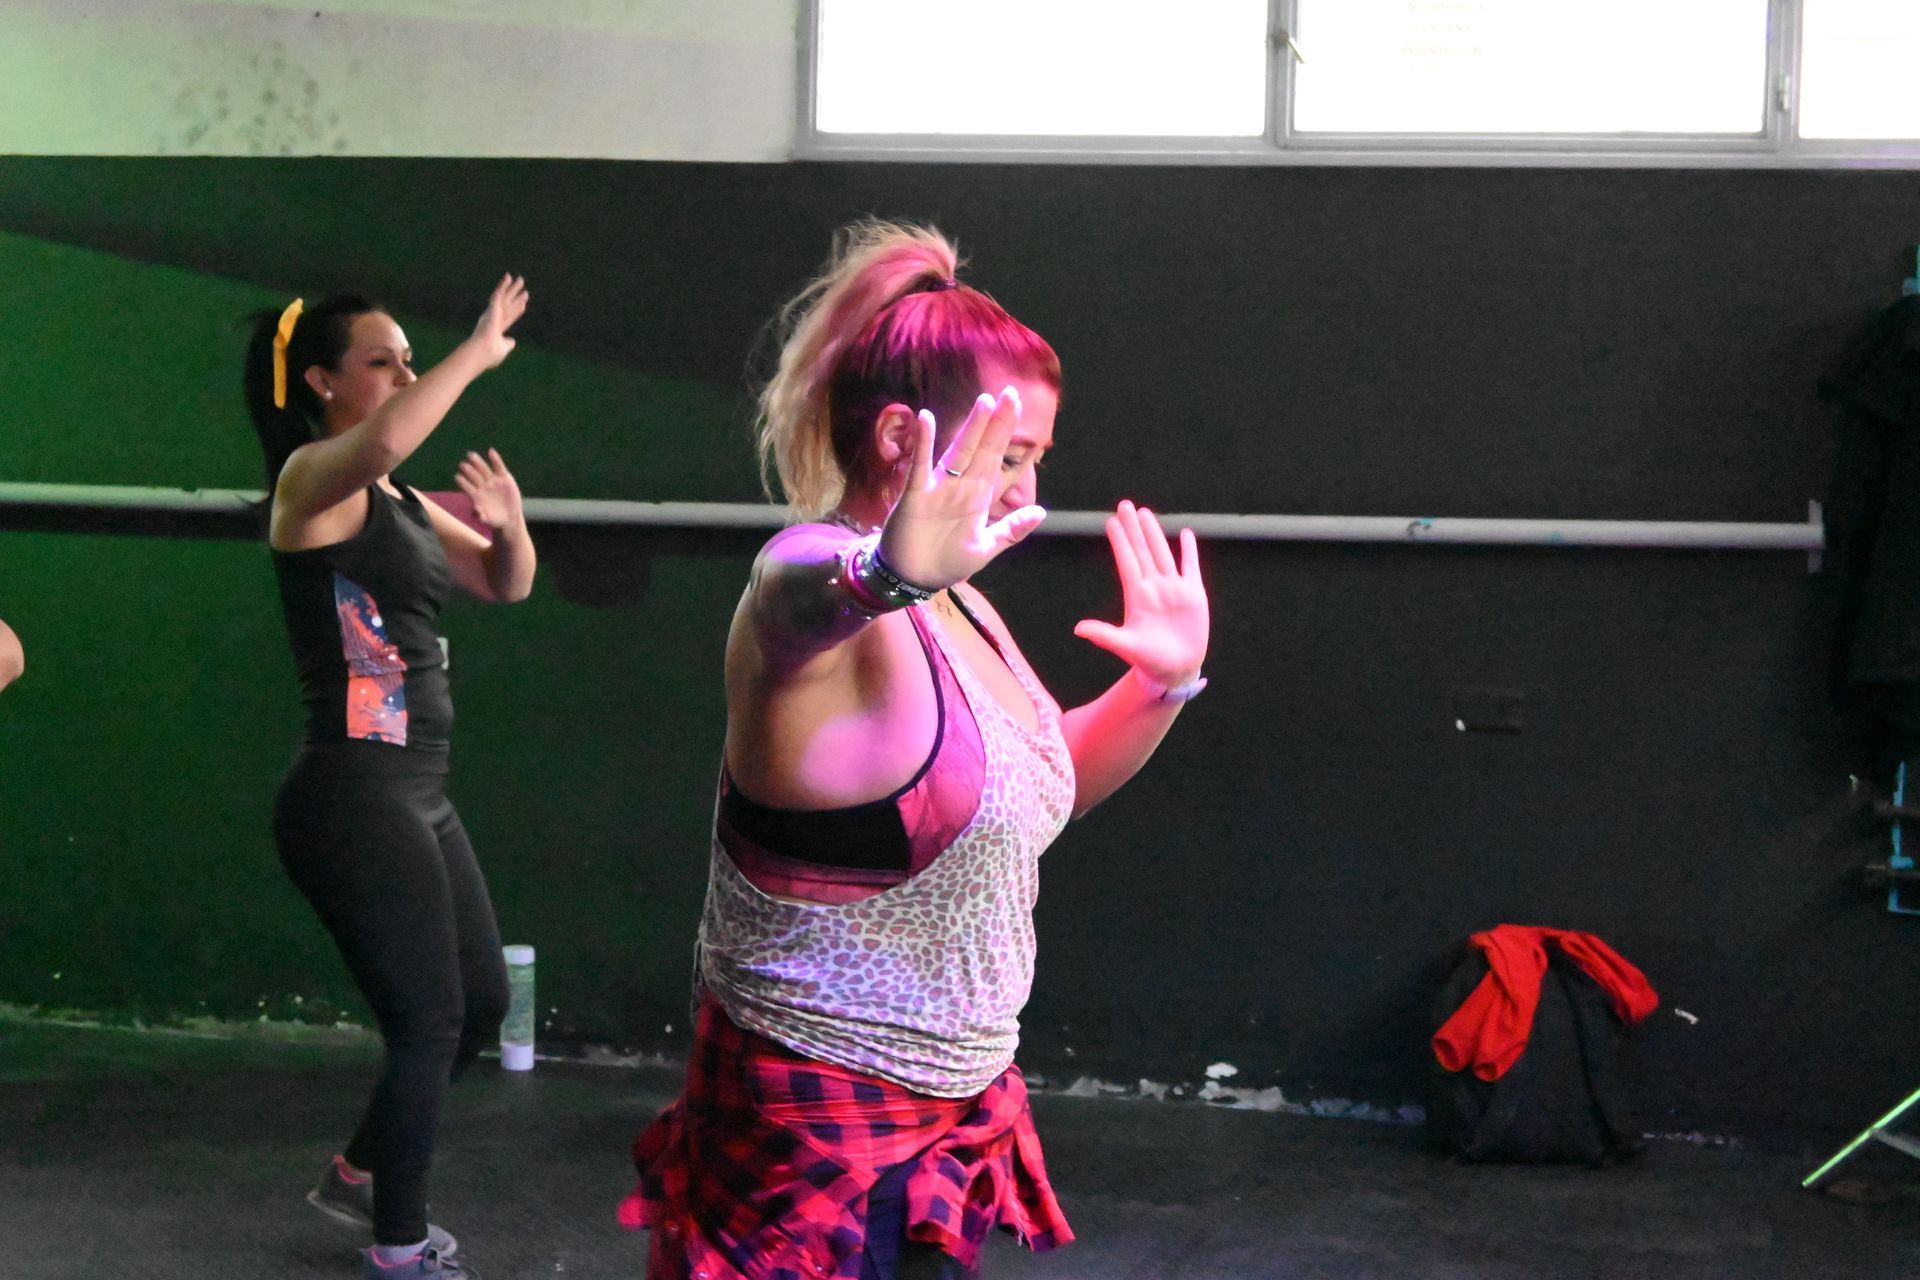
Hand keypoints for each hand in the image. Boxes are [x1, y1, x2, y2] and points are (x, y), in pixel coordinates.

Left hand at [455, 448, 523, 530]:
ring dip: (478, 462)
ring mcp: (494, 481)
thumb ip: (482, 516)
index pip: (468, 486)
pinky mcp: (504, 478)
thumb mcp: (489, 520)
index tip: (457, 476)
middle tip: (462, 464)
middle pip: (475, 475)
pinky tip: (491, 451)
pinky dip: (495, 459)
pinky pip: (499, 467)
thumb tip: (476, 511)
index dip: (463, 482)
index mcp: (477, 495)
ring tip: (471, 455)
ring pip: (484, 469)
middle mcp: (484, 486)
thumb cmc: (496, 519)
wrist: (510, 517)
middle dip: (468, 470)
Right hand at [468, 273, 527, 368]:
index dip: (516, 311)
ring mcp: (493, 312)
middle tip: (522, 288)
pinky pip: (499, 293)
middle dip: (515, 296)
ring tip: (520, 279)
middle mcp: (494, 318)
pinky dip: (504, 285)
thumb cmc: (491, 354)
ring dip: (513, 288)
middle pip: (508, 305)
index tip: (523, 304)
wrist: (483, 350)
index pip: (509, 317)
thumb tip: (512, 341)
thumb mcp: (502, 350)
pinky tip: (509, 277)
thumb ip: (507, 345)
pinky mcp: (493, 307)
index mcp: (495, 328)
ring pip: (505, 297)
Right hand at [877, 386, 1046, 588]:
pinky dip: (923, 444)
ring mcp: (938, 489)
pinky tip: (925, 419)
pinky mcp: (916, 496)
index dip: (1006, 433)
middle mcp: (960, 486)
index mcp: (978, 496)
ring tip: (984, 402)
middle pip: (982, 449)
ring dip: (971, 429)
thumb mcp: (985, 548)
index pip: (996, 458)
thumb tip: (1040, 511)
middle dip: (996, 423)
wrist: (913, 578)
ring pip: (958, 453)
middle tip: (1010, 394)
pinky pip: (920, 467)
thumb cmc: (947, 561)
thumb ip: (1011, 530)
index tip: (1018, 406)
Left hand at [1073, 501, 1208, 686]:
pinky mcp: (1194, 594)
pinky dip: (1189, 551)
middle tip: (1125, 505)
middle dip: (1134, 528)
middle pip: (1142, 551)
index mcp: (1137, 596)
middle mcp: (1154, 587)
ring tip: (1146, 513)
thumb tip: (1078, 628)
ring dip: (1155, 533)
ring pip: (1163, 553)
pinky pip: (1191, 567)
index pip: (1127, 561)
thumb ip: (1104, 635)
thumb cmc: (1148, 660)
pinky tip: (1186, 534)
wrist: (1175, 670)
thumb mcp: (1125, 646)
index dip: (1120, 541)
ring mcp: (1174, 589)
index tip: (1110, 522)